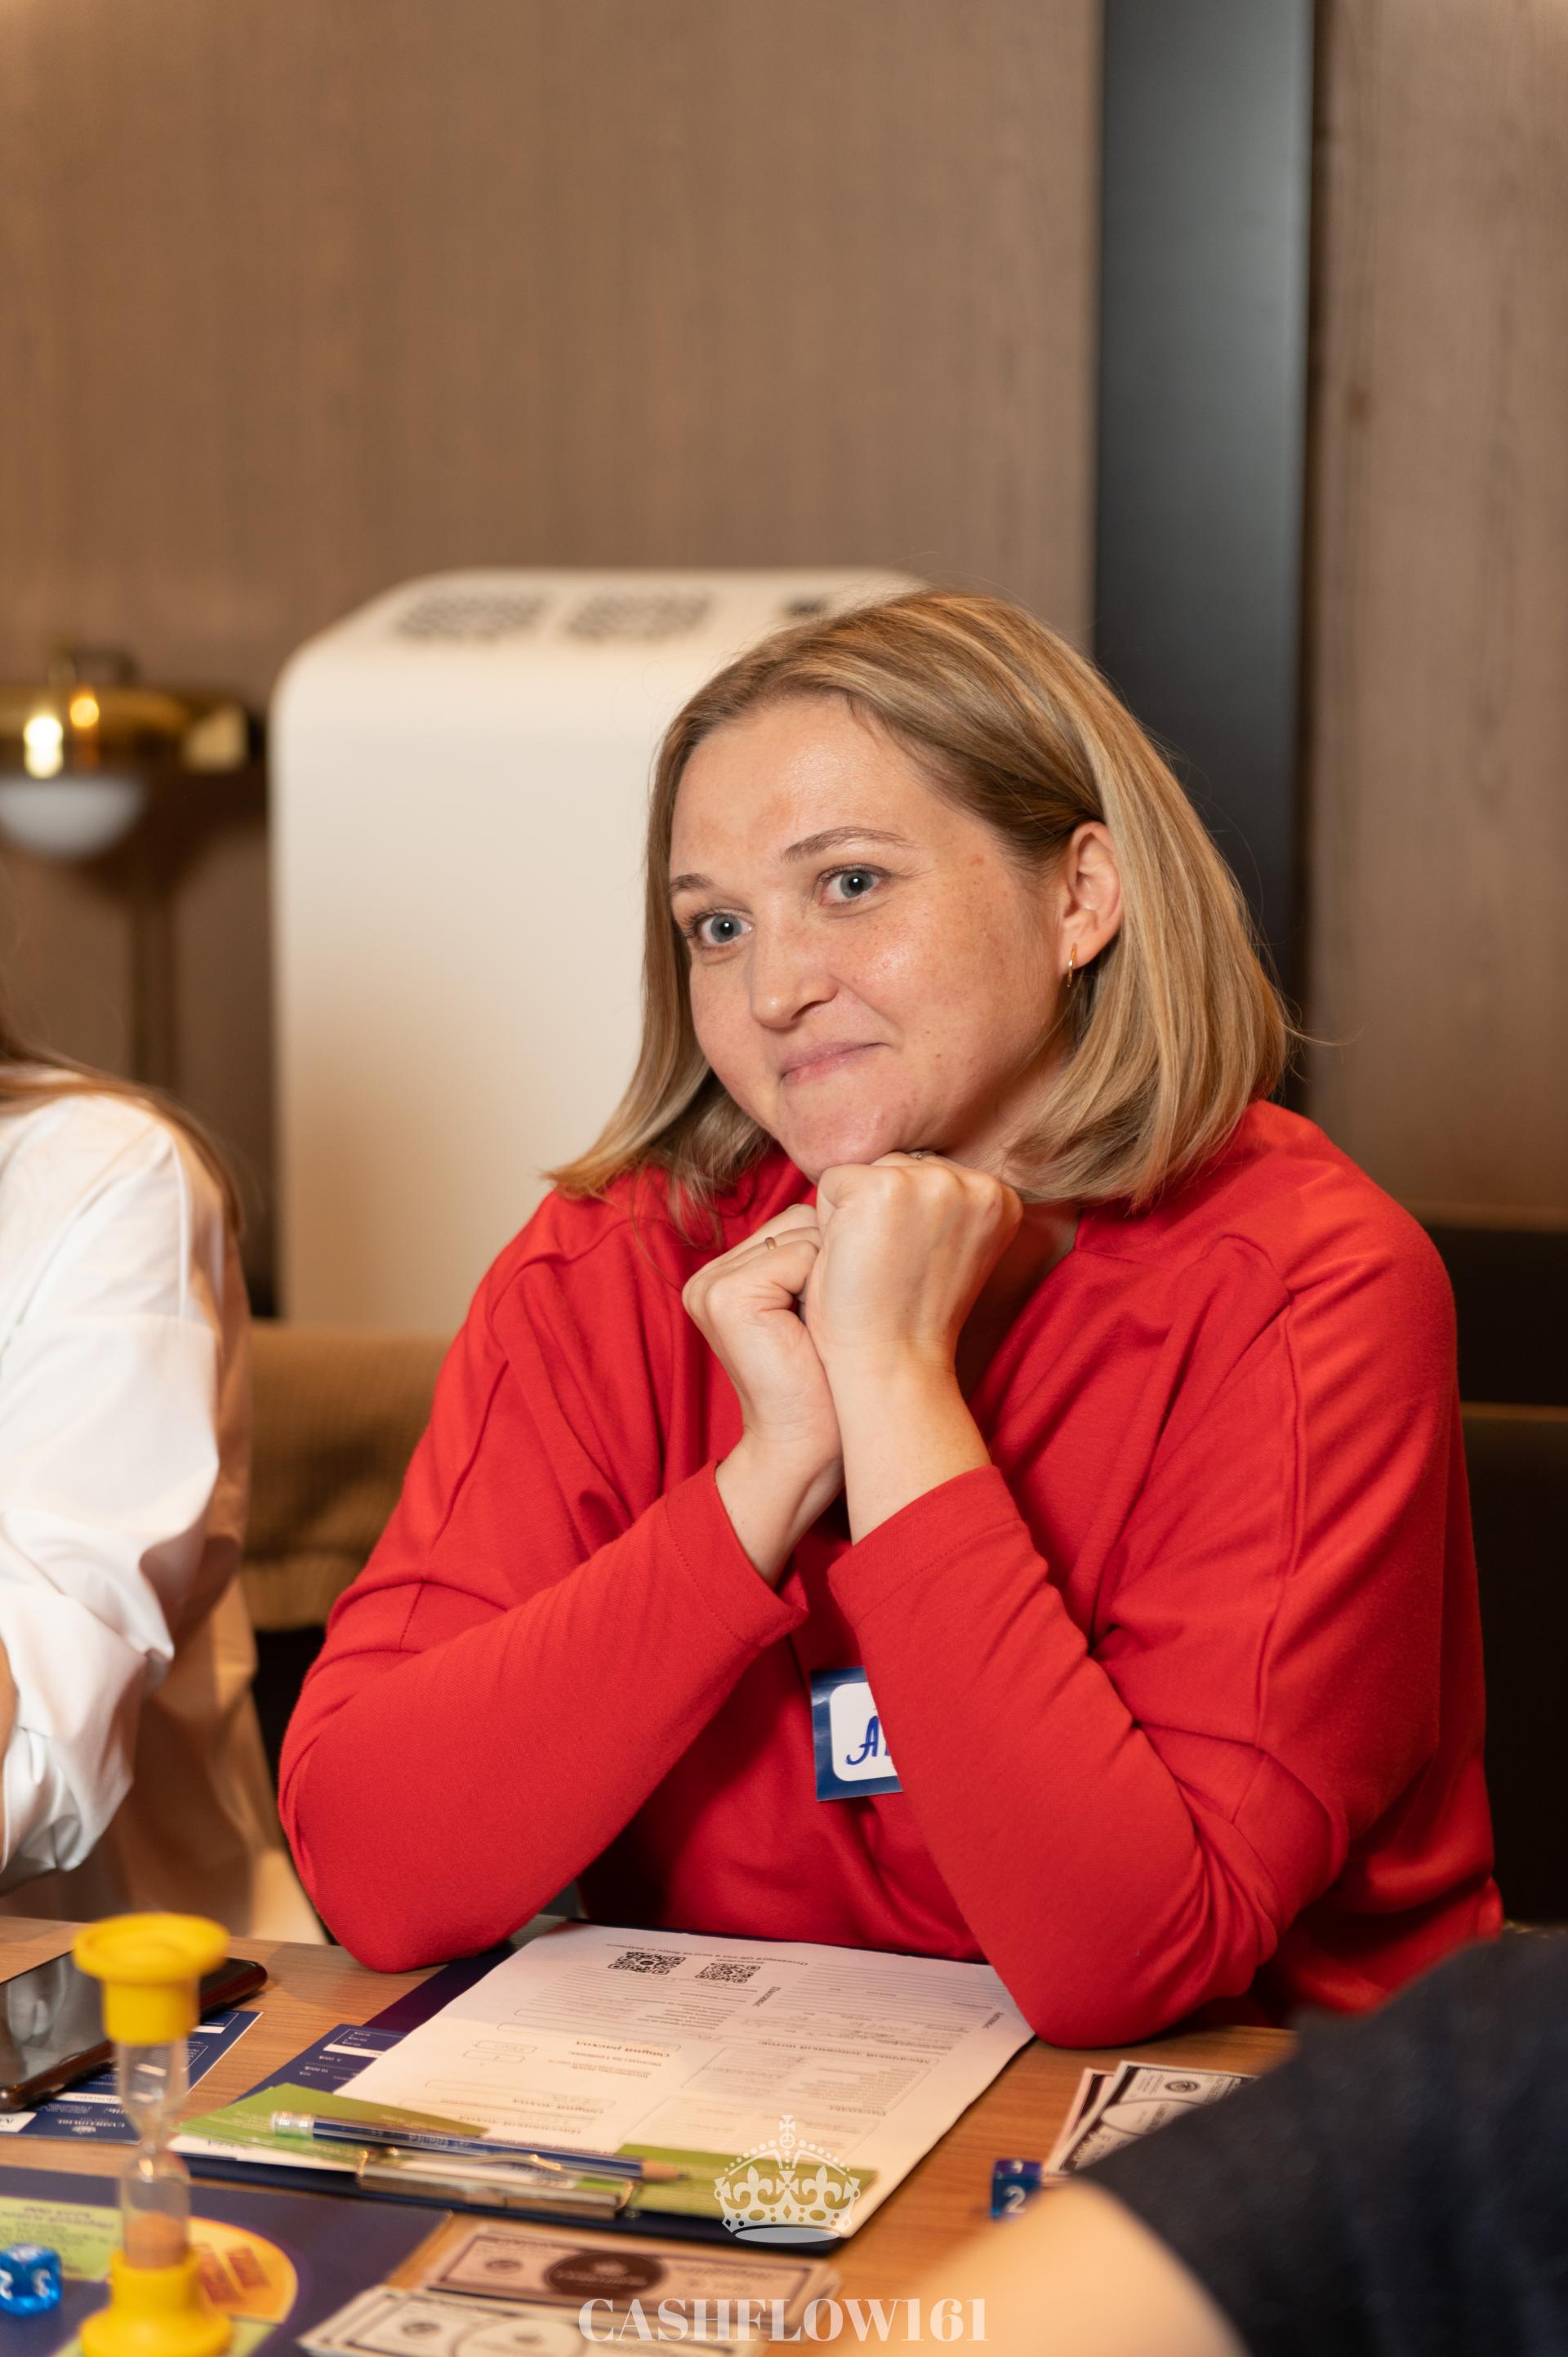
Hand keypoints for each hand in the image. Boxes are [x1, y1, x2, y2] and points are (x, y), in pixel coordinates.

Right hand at [683, 1206, 843, 1580]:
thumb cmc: (825, 1383)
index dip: (837, 1262)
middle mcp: (708, 1276)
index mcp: (724, 1275)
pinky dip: (824, 1290)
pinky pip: (801, 1255)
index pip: (800, 1221)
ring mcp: (711, 1285)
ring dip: (833, 1279)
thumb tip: (858, 1206)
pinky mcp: (727, 1296)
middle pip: (804, 1221)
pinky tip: (815, 1332)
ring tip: (820, 1331)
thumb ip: (818, 1255)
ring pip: (807, 1234)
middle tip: (829, 1327)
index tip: (834, 1315)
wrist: (807, 1448)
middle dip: (835, 1267)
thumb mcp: (817, 1306)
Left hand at [805, 1153, 1022, 1383]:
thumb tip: (910, 1164)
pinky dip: (828, 1219)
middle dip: (881, 1208)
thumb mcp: (949, 1247)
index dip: (905, 1220)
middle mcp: (974, 1182)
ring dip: (855, 1211)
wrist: (891, 1361)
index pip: (926, 1174)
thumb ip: (944, 1203)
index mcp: (998, 1197)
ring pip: (867, 1170)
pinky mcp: (881, 1188)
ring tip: (874, 1261)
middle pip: (898, 1164)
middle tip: (891, 1266)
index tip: (913, 1264)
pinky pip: (833, 1182)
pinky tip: (851, 1256)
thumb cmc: (909, 1313)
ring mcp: (930, 1182)